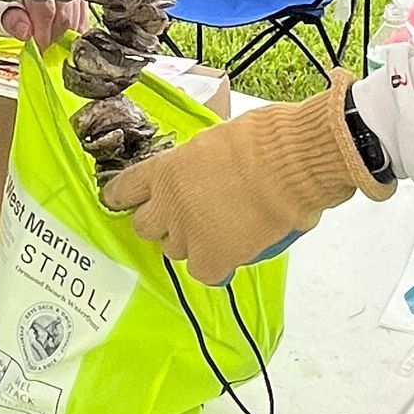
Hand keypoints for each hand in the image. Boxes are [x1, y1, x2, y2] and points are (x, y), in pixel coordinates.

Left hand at [101, 74, 396, 283]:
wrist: (290, 164)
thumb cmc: (263, 139)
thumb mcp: (215, 140)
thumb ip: (198, 163)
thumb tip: (207, 171)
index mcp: (165, 170)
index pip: (124, 190)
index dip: (122, 198)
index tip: (123, 201)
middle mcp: (168, 205)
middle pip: (145, 226)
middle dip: (163, 222)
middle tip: (187, 215)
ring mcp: (188, 235)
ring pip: (174, 250)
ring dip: (190, 242)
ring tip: (217, 231)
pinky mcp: (213, 259)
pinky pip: (204, 273)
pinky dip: (216, 267)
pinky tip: (230, 257)